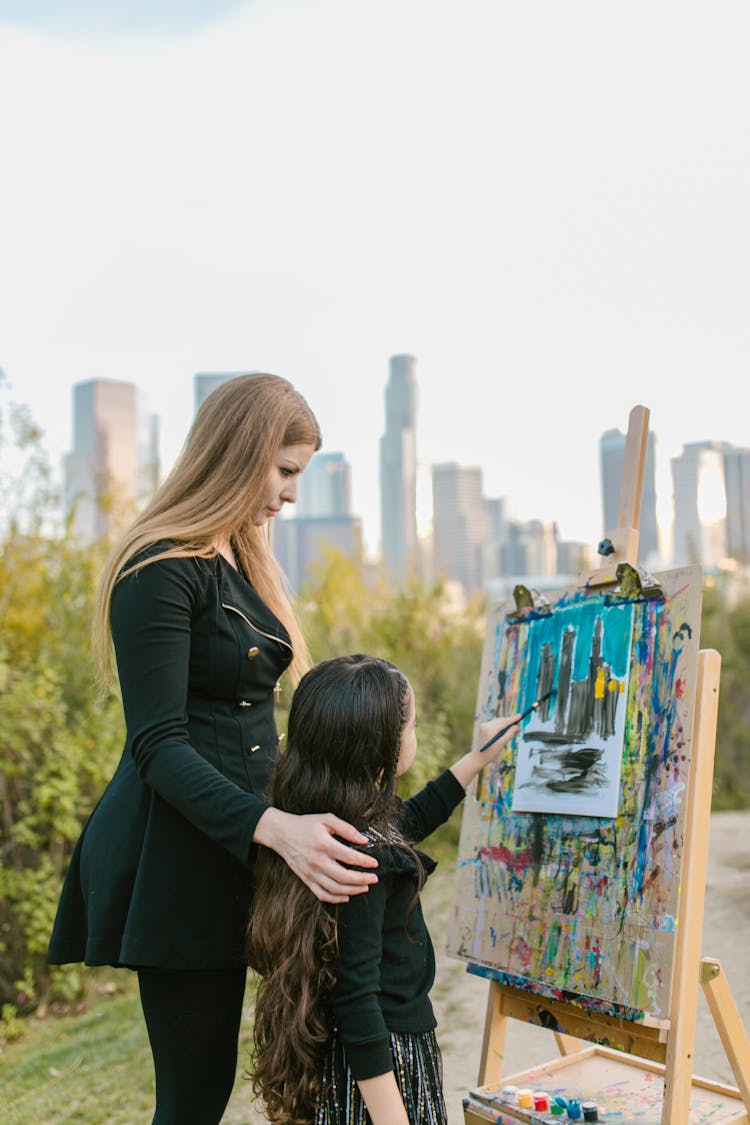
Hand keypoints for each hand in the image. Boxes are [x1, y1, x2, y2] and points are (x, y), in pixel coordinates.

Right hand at [253, 808, 377, 903]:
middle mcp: (317, 861)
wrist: (280, 833)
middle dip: (362, 880)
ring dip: (353, 890)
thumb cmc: (305, 824)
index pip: (350, 856)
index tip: (375, 863)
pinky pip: (322, 894)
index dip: (365, 862)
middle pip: (344, 877)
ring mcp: (310, 873)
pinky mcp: (305, 879)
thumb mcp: (326, 819)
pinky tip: (346, 896)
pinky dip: (335, 899)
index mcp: (324, 844)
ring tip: (364, 887)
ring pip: (335, 889)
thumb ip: (346, 829)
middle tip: (374, 879)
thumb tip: (364, 840)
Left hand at [450, 713, 521, 787]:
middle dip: (510, 723)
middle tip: (519, 728)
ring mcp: (484, 726)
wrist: (477, 757)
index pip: (504, 722)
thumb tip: (517, 727)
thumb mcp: (501, 744)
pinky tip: (506, 731)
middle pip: (501, 720)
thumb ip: (509, 734)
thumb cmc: (489, 753)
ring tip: (514, 730)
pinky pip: (495, 724)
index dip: (513, 719)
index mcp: (489, 729)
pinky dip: (501, 726)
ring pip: (498, 722)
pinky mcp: (483, 727)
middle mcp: (486, 725)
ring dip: (506, 725)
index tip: (520, 715)